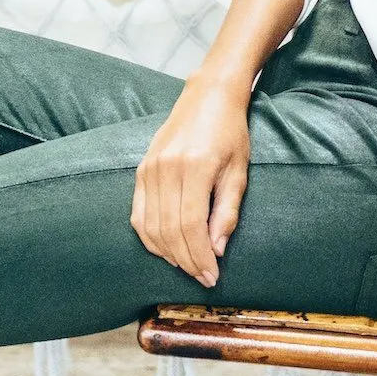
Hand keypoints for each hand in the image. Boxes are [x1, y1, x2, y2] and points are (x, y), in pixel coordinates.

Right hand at [131, 73, 251, 287]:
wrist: (206, 97)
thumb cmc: (229, 133)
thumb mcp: (238, 172)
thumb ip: (226, 212)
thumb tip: (216, 250)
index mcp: (194, 167)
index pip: (191, 226)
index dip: (200, 257)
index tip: (213, 276)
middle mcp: (166, 169)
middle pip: (169, 230)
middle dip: (187, 261)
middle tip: (203, 278)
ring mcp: (149, 169)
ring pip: (150, 226)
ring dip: (168, 253)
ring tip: (187, 267)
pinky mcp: (141, 170)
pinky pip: (138, 214)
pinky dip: (150, 238)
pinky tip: (167, 250)